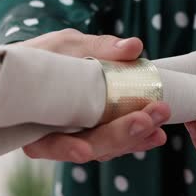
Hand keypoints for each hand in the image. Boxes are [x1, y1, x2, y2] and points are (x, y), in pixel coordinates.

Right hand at [20, 29, 170, 162]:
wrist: (44, 63)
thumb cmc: (46, 55)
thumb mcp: (65, 45)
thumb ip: (97, 48)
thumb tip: (133, 46)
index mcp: (34, 121)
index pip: (47, 143)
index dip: (66, 149)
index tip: (84, 150)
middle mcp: (55, 137)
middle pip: (87, 147)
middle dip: (119, 136)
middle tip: (147, 120)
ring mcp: (79, 139)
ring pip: (106, 148)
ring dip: (135, 137)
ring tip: (160, 119)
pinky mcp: (97, 135)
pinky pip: (117, 141)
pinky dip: (137, 136)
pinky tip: (158, 132)